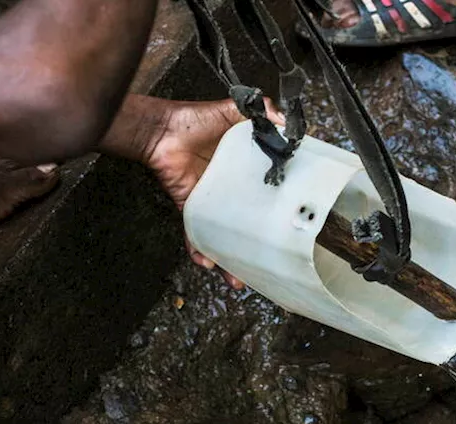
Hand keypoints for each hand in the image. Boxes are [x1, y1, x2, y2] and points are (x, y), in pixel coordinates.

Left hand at [109, 97, 283, 288]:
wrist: (161, 129)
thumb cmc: (194, 120)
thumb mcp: (234, 111)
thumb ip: (261, 111)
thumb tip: (284, 120)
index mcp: (244, 170)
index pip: (266, 192)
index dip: (279, 206)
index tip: (293, 223)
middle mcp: (229, 190)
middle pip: (246, 222)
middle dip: (256, 246)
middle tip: (270, 263)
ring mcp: (211, 201)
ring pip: (223, 236)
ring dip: (229, 260)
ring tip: (239, 280)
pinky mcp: (191, 206)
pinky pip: (195, 233)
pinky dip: (199, 249)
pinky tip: (207, 263)